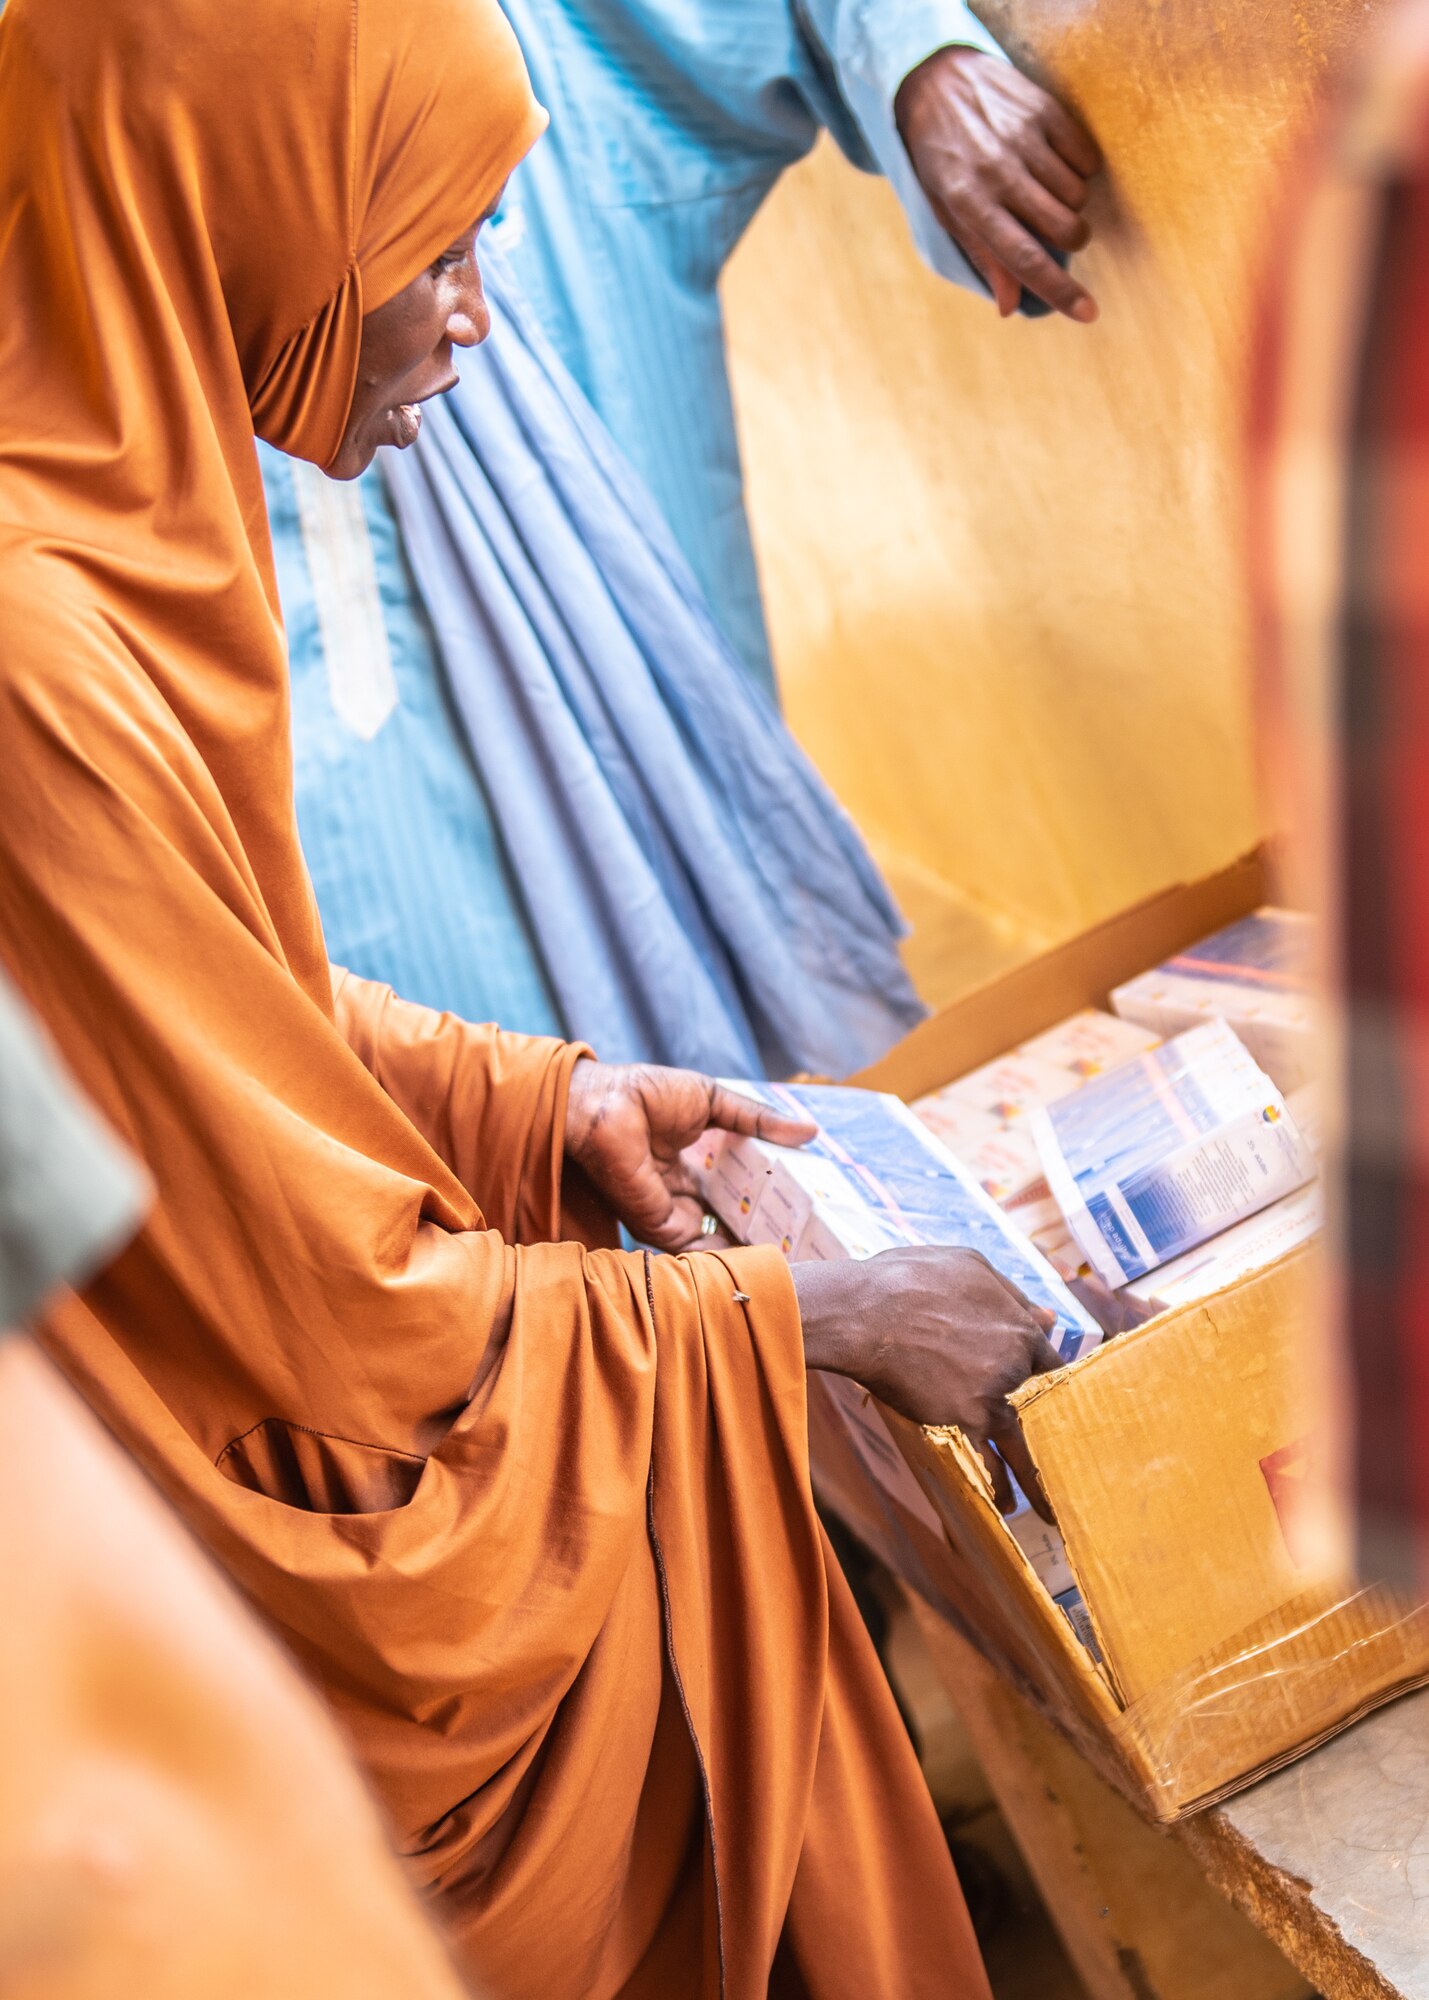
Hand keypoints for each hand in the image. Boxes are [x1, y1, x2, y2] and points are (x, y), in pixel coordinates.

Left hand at [564, 1060, 815, 1251]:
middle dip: (765, 1228)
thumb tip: (811, 1130)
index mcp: (693, 1163)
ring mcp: (674, 1212)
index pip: (736, 1190)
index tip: (802, 1207)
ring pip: (720, 1239)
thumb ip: (759, 1121)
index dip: (767, 1198)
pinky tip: (767, 1256)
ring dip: (754, 1246)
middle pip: (731, 1219)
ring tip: (798, 1252)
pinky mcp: (663, 1227)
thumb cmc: (650, 1095)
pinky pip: (703, 1250)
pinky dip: (732, 1255)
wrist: (606, 1108)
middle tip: (807, 1237)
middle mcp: (684, 1193)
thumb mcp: (715, 1102)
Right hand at [792, 1245, 1060, 1511]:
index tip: (1051, 1397)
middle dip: (1051, 1428)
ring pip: (1021, 1442)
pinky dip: (997, 1484)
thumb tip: (1048, 1316)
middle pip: (1039, 1404)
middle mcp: (1013, 1368)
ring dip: (1036, 1477)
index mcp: (1020, 1329)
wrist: (865, 1312)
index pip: (1048, 1361)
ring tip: (1050, 1508)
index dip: (1045, 1378)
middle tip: (1070, 1457)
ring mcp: (989, 1398)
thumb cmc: (912, 1279)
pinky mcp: (960, 1421)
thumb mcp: (970, 1266)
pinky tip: (1005, 1505)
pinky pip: (986, 1459)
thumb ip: (1012, 1295)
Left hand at [896, 46, 1100, 322]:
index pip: (1023, 259)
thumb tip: (1009, 308)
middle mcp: (998, 172)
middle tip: (1053, 227)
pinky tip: (1052, 161)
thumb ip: (983, 257)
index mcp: (969, 204)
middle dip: (1071, 239)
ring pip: (1078, 195)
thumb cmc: (941, 159)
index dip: (1060, 291)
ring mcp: (1023, 137)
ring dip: (1070, 201)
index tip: (1090, 313)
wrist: (936, 81)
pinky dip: (1079, 168)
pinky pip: (1086, 158)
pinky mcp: (1044, 109)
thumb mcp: (949, 212)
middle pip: (1064, 229)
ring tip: (1042, 186)